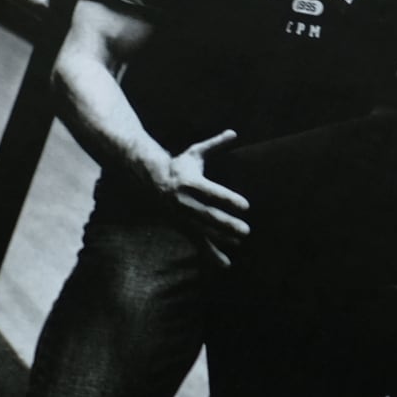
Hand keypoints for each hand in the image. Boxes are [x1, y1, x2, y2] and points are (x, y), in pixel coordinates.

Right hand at [150, 127, 249, 265]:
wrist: (150, 180)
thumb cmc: (179, 166)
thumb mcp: (195, 154)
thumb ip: (215, 144)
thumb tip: (234, 132)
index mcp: (190, 183)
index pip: (212, 192)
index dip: (228, 199)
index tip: (246, 205)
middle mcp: (185, 202)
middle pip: (209, 215)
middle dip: (227, 224)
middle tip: (246, 230)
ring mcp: (183, 217)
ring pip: (204, 230)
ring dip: (222, 238)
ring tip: (240, 240)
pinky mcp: (183, 227)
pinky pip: (198, 243)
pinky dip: (212, 255)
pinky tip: (226, 264)